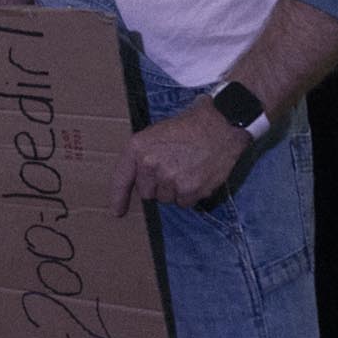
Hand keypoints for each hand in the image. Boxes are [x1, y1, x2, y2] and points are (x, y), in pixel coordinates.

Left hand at [109, 97, 249, 215]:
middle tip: (172, 168)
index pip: (121, 178)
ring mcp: (169, 179)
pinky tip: (197, 176)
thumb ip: (143, 155)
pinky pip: (184, 202)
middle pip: (146, 192)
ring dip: (175, 190)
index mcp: (137, 147)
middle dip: (157, 186)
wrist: (219, 126)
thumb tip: (136, 178)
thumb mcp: (157, 133)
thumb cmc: (188, 126)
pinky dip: (190, 194)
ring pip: (166, 199)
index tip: (117, 211)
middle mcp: (150, 165)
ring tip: (187, 169)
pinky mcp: (188, 190)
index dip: (118, 197)